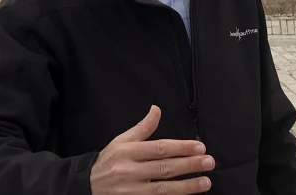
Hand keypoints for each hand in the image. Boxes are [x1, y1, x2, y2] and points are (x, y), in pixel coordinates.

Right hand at [89, 105, 213, 194]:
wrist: (87, 188)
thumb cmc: (108, 162)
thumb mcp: (121, 141)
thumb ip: (142, 128)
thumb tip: (156, 109)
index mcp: (127, 152)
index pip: (159, 149)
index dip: (181, 148)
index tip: (199, 147)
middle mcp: (129, 172)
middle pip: (164, 168)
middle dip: (189, 165)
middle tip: (209, 162)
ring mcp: (132, 191)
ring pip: (163, 189)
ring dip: (187, 186)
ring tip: (206, 182)